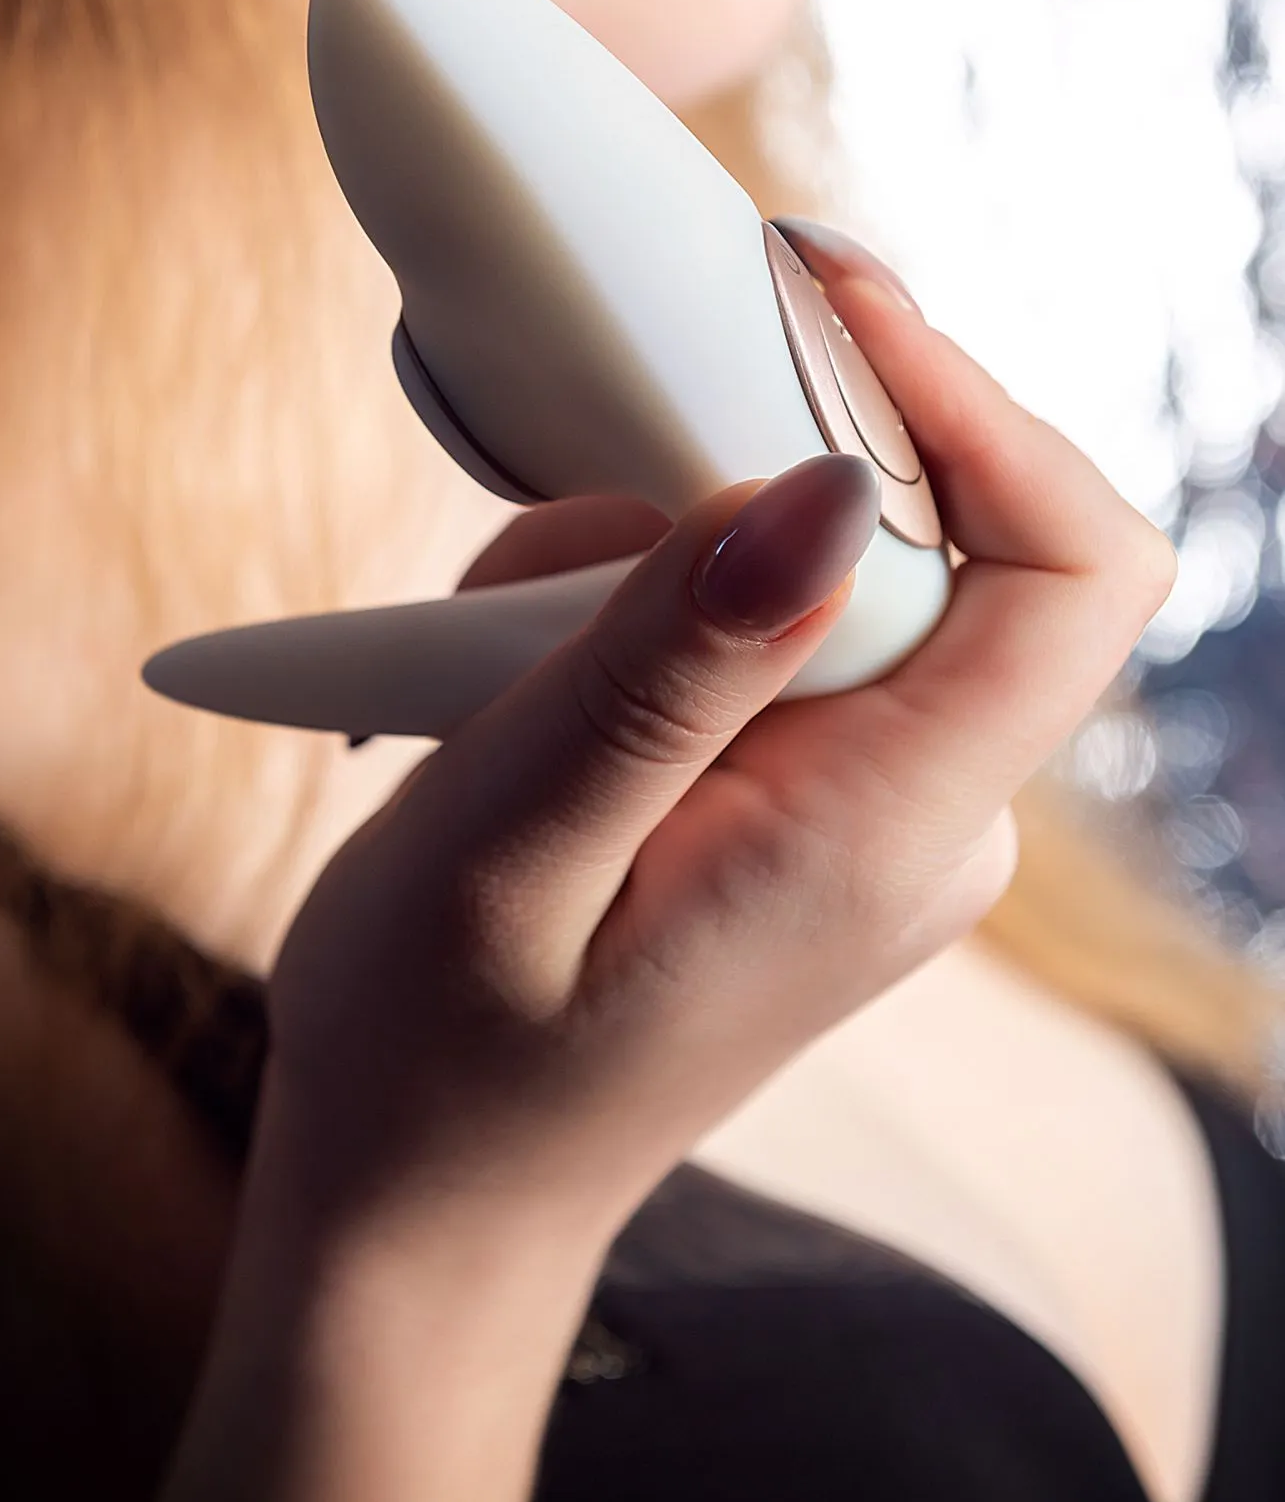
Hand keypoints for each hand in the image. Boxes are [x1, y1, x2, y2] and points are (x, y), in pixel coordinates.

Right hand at [265, 224, 1175, 1251]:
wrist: (431, 1196)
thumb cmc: (438, 1052)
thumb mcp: (508, 844)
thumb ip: (673, 667)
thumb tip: (831, 481)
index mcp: (881, 838)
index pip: (1070, 574)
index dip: (975, 407)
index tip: (818, 304)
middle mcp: (927, 820)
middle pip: (940, 538)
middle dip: (729, 491)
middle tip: (536, 582)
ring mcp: (878, 814)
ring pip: (822, 569)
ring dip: (647, 570)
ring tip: (494, 680)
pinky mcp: (817, 801)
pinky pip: (771, 632)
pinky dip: (644, 618)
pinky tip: (526, 707)